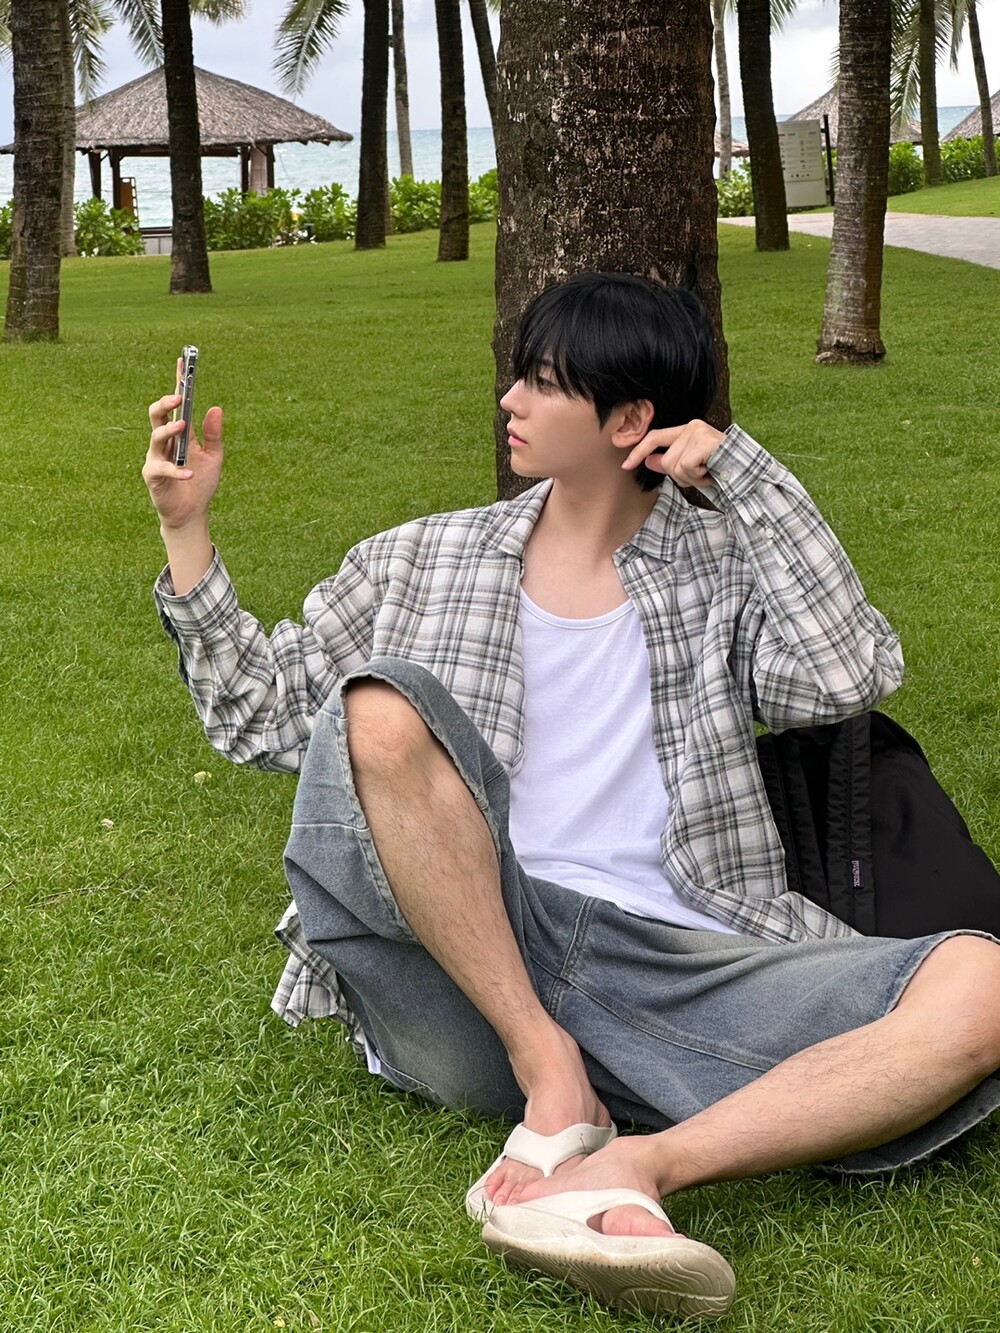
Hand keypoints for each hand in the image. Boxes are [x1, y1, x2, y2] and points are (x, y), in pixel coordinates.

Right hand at [143, 391, 223, 532]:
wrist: (192, 513)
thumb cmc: (201, 483)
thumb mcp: (214, 457)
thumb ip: (214, 435)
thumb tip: (216, 408)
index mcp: (180, 433)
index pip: (177, 405)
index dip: (178, 383)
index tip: (183, 362)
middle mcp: (165, 442)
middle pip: (157, 415)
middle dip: (166, 404)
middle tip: (178, 398)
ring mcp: (156, 457)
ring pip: (155, 436)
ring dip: (168, 430)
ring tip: (182, 427)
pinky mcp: (153, 476)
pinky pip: (162, 469)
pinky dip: (177, 470)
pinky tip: (190, 473)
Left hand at [620, 419, 724, 489]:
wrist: (749, 474)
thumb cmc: (722, 471)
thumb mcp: (691, 469)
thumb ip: (670, 463)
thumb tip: (648, 460)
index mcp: (688, 430)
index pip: (655, 438)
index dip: (639, 452)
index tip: (625, 466)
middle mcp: (692, 427)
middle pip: (667, 460)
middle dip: (682, 477)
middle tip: (702, 476)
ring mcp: (699, 432)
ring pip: (675, 466)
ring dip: (692, 478)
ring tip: (709, 474)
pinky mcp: (705, 441)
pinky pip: (686, 467)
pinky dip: (698, 477)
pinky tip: (712, 473)